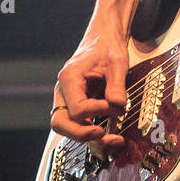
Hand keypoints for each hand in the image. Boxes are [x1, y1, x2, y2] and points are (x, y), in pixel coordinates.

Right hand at [51, 27, 128, 150]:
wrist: (104, 39)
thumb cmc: (108, 46)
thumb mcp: (117, 62)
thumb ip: (116, 85)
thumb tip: (118, 107)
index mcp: (70, 78)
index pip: (77, 108)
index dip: (97, 112)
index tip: (116, 106)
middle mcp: (64, 91)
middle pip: (60, 123)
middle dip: (81, 134)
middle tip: (103, 134)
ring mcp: (68, 99)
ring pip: (67, 128)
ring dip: (89, 139)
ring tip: (115, 141)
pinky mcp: (77, 105)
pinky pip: (79, 124)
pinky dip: (93, 134)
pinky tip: (111, 137)